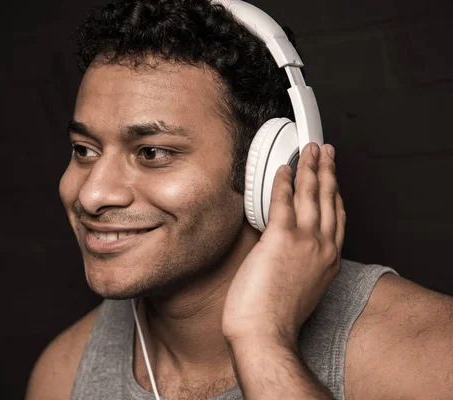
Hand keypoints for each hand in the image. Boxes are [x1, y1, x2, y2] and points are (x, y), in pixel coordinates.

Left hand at [222, 142, 345, 348]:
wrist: (266, 334)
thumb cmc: (276, 319)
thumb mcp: (301, 289)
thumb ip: (301, 266)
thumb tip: (288, 252)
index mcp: (328, 262)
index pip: (337, 220)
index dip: (335, 195)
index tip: (333, 182)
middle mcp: (322, 248)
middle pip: (329, 200)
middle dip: (327, 172)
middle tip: (325, 152)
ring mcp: (304, 242)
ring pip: (311, 195)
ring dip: (309, 168)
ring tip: (308, 151)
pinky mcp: (281, 239)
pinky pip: (283, 201)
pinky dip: (283, 182)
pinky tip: (283, 169)